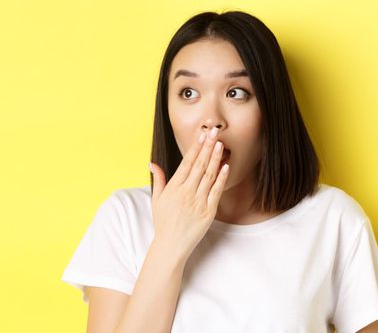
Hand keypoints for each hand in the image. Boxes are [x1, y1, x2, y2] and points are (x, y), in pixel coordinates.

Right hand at [148, 128, 228, 261]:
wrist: (171, 246)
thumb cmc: (163, 222)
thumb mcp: (157, 199)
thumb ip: (158, 179)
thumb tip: (152, 163)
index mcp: (174, 188)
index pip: (186, 162)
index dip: (195, 147)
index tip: (202, 134)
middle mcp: (186, 193)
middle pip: (199, 165)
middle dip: (207, 146)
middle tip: (215, 131)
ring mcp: (198, 202)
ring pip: (208, 176)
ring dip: (215, 158)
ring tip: (221, 144)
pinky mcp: (208, 212)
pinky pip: (216, 192)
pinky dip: (221, 178)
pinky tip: (226, 166)